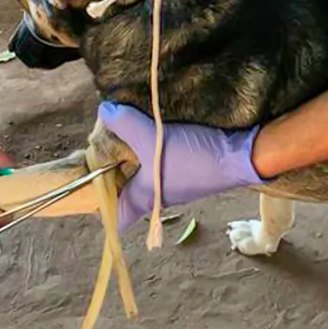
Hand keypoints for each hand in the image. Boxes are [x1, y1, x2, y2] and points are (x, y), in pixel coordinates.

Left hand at [98, 101, 264, 230]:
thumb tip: (105, 111)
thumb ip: (126, 125)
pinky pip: (160, 164)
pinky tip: (148, 129)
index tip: (87, 186)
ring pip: (143, 176)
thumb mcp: (153, 138)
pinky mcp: (187, 170)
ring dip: (132, 160)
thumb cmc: (193, 158)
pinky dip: (150, 151)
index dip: (100, 208)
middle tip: (100, 148)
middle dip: (112, 174)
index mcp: (145, 199)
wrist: (240, 155)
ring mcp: (173, 184)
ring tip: (121, 133)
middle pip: (126, 192)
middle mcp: (157, 197)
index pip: (115, 217)